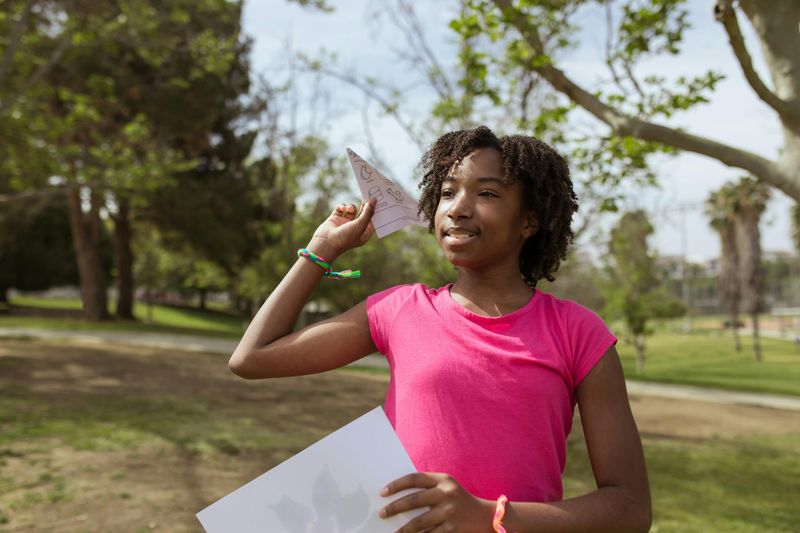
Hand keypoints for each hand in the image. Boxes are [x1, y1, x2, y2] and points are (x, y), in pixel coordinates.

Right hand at [307, 199, 375, 260]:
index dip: (376, 211)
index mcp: (363, 233)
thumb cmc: (346, 238)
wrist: (326, 243)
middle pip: (363, 213)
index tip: (378, 200)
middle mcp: (355, 228)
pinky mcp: (336, 218)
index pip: (373, 220)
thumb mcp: (360, 225)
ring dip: (351, 207)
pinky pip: (341, 208)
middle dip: (365, 205)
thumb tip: (374, 200)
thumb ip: (368, 212)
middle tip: (367, 196)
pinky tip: (342, 209)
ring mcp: (345, 223)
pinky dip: (342, 207)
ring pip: (352, 209)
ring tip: (349, 210)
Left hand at [379, 472, 494, 531]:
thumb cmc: (459, 500)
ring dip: (403, 529)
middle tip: (382, 513)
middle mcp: (446, 494)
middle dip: (395, 508)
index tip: (383, 492)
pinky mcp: (452, 528)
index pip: (415, 478)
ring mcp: (449, 512)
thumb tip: (398, 496)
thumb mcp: (447, 487)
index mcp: (443, 480)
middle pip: (414, 500)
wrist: (485, 516)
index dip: (397, 485)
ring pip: (419, 522)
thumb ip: (428, 487)